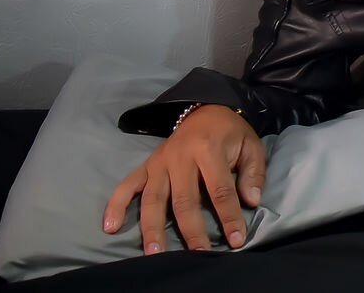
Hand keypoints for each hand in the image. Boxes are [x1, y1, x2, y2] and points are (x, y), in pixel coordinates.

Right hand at [103, 104, 265, 253]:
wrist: (207, 109)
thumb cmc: (231, 132)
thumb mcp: (251, 146)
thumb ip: (253, 173)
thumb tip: (251, 201)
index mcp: (208, 149)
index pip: (220, 190)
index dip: (228, 216)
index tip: (236, 240)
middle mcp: (179, 156)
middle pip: (183, 200)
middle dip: (192, 230)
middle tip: (199, 254)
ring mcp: (159, 161)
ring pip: (153, 199)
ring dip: (152, 227)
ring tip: (154, 253)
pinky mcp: (146, 165)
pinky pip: (127, 185)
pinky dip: (116, 205)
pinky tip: (110, 226)